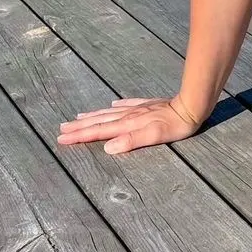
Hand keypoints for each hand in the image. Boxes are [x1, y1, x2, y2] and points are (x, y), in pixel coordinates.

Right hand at [57, 94, 204, 154]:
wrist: (191, 106)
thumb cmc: (175, 126)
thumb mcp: (154, 136)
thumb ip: (131, 141)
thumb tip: (108, 147)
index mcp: (128, 125)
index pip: (99, 131)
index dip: (80, 136)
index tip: (61, 138)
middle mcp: (129, 116)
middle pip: (99, 121)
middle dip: (79, 126)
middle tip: (60, 129)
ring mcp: (137, 109)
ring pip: (109, 112)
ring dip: (92, 116)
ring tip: (77, 117)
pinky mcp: (147, 105)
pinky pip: (126, 105)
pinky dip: (115, 106)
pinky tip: (111, 104)